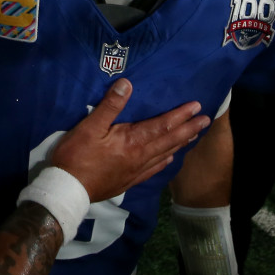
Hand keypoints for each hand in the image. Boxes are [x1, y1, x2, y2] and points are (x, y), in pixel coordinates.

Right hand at [50, 79, 209, 201]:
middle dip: (188, 129)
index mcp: (132, 141)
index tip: (196, 107)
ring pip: (164, 155)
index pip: (162, 125)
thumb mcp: (89, 126)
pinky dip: (165, 161)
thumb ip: (110, 105)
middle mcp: (140, 156)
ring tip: (194, 136)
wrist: (68, 190)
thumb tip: (127, 84)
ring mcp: (136, 170)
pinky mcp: (128, 181)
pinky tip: (170, 158)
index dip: (180, 115)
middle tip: (205, 120)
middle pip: (169, 140)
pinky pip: (153, 170)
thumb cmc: (76, 156)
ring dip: (180, 144)